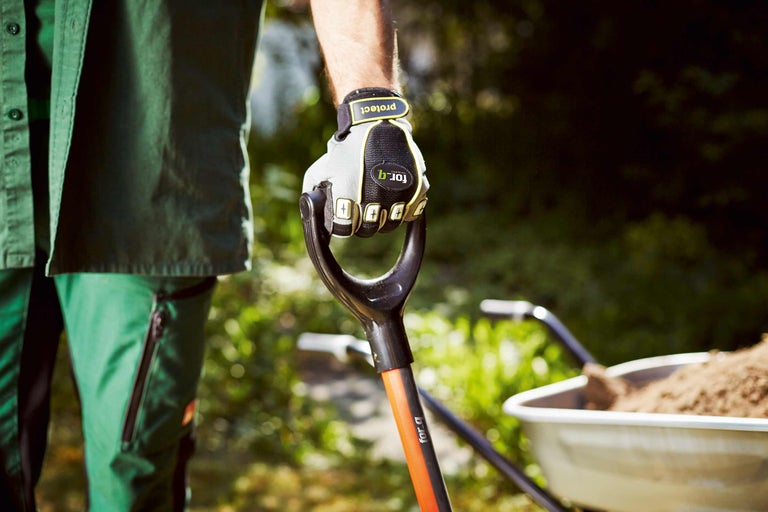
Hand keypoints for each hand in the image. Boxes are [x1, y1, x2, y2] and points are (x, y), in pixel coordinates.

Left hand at [302, 88, 427, 236]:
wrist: (378, 123)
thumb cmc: (348, 146)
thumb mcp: (323, 164)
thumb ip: (312, 187)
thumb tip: (308, 209)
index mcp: (349, 194)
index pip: (344, 229)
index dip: (342, 226)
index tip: (344, 217)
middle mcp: (375, 198)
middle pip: (367, 230)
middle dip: (361, 224)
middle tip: (361, 211)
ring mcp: (398, 194)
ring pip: (389, 225)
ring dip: (382, 219)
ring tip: (378, 205)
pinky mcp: (417, 189)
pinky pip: (411, 213)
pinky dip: (404, 211)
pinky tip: (395, 200)